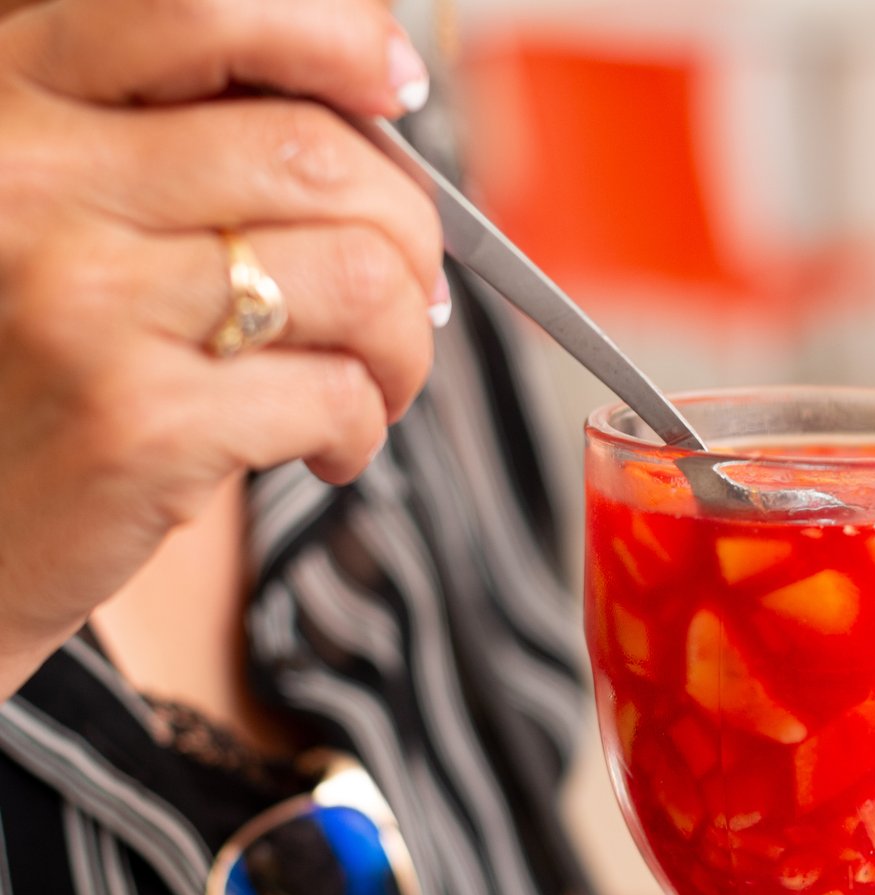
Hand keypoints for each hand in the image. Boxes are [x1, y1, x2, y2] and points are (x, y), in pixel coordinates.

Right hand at [0, 0, 443, 694]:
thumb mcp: (61, 220)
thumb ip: (175, 155)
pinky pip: (336, 394)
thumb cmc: (28, 374)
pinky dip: (366, 427)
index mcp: (14, 102)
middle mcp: (31, 180)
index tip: (398, 86)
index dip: (335, 37)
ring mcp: (79, 300)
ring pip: (358, 275)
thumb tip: (381, 130)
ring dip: (407, 344)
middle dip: (411, 234)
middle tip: (413, 297)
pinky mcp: (133, 421)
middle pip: (317, 154)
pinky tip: (327, 449)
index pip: (198, 11)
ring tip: (378, 384)